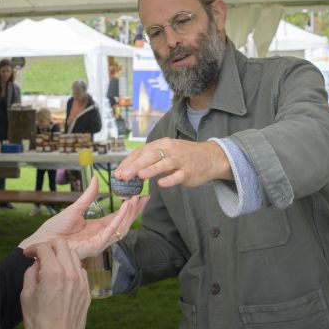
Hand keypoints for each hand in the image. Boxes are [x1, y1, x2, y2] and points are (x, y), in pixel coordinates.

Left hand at [18, 177, 148, 259]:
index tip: (139, 196)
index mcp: (96, 227)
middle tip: (145, 197)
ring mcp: (99, 242)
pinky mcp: (95, 246)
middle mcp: (101, 235)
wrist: (43, 242)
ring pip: (120, 228)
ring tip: (136, 200)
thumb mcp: (75, 208)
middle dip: (135, 211)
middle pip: (123, 223)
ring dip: (129, 214)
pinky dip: (118, 221)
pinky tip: (124, 210)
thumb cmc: (55, 229)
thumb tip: (96, 179)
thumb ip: (88, 196)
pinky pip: (110, 233)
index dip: (129, 207)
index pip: (118, 217)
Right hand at [21, 239, 88, 328]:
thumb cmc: (38, 322)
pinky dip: (71, 268)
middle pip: (62, 245)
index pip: (44, 247)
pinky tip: (63, 277)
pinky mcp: (87, 292)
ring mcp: (82, 282)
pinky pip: (81, 270)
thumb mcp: (26, 295)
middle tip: (40, 255)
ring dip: (61, 255)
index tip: (28, 254)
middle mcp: (71, 273)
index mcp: (53, 272)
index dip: (33, 248)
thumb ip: (31, 273)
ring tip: (52, 265)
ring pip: (74, 256)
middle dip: (49, 246)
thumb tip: (37, 263)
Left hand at [114, 137, 232, 188]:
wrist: (211, 156)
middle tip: (122, 176)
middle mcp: (169, 150)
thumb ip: (150, 159)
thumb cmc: (183, 155)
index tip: (117, 173)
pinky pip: (178, 175)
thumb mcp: (166, 152)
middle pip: (149, 156)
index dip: (128, 162)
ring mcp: (180, 160)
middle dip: (134, 166)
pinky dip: (170, 179)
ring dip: (150, 170)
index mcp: (161, 144)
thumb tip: (129, 169)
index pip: (141, 151)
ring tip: (138, 176)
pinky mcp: (189, 171)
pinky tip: (161, 184)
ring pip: (163, 164)